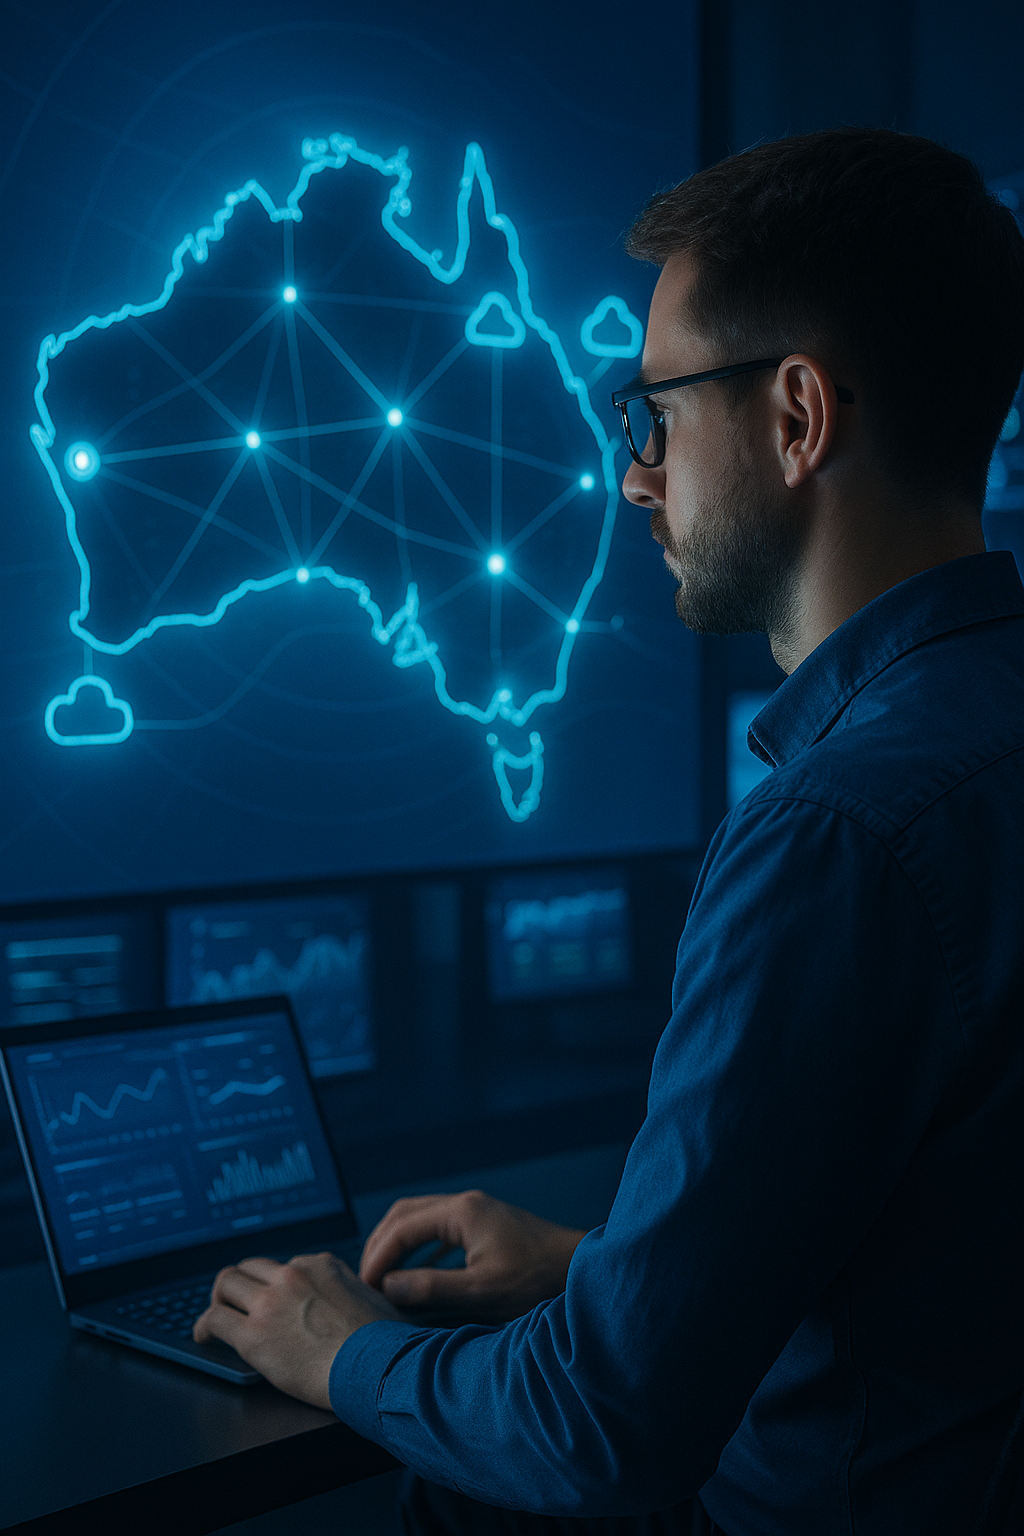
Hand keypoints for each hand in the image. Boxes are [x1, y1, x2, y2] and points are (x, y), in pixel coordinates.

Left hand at [193, 1250, 401, 1406]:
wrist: (378, 1366)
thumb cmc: (383, 1342)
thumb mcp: (373, 1298)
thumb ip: (351, 1292)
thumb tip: (352, 1302)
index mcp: (321, 1265)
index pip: (285, 1266)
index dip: (275, 1286)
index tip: (273, 1302)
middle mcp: (293, 1275)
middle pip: (251, 1268)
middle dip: (241, 1285)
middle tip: (236, 1304)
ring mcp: (271, 1302)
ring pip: (226, 1284)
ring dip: (220, 1300)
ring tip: (216, 1318)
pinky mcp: (254, 1335)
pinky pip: (214, 1319)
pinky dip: (203, 1327)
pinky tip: (204, 1338)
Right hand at [359, 1189, 584, 1320]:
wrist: (579, 1269)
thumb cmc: (535, 1280)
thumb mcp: (480, 1291)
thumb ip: (431, 1289)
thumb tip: (387, 1287)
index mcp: (461, 1212)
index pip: (401, 1228)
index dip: (377, 1258)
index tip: (363, 1288)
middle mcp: (464, 1204)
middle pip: (405, 1215)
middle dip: (381, 1246)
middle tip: (365, 1281)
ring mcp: (475, 1211)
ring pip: (420, 1219)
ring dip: (398, 1246)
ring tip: (383, 1280)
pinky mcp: (484, 1225)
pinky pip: (438, 1230)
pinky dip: (419, 1250)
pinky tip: (416, 1277)